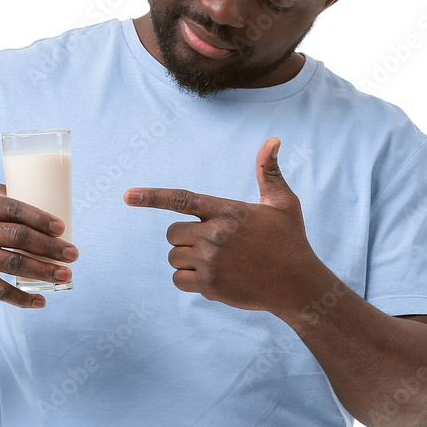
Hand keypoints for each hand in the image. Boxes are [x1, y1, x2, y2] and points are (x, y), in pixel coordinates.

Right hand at [0, 184, 77, 307]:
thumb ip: (1, 195)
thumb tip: (44, 194)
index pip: (12, 208)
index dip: (39, 218)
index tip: (61, 228)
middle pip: (17, 237)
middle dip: (50, 247)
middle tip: (73, 254)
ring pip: (13, 264)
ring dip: (44, 271)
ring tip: (65, 275)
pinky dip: (22, 298)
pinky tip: (42, 300)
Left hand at [124, 138, 322, 314]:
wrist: (298, 286)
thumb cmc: (290, 241)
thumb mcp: (283, 203)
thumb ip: (268, 172)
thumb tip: (273, 140)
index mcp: (227, 211)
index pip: (181, 199)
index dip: (151, 197)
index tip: (127, 196)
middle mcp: (215, 235)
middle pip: (173, 233)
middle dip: (186, 237)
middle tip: (213, 243)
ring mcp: (211, 262)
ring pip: (174, 257)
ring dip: (188, 259)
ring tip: (219, 262)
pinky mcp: (210, 286)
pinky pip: (179, 280)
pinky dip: (189, 280)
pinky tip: (214, 279)